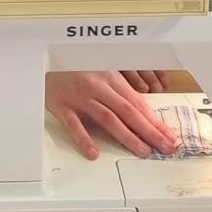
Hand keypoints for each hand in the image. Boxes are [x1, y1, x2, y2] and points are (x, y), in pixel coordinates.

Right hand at [45, 71, 177, 159]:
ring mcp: (79, 97)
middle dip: (149, 131)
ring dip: (127, 137)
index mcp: (110, 77)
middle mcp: (97, 86)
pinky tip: (94, 153)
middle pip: (128, 112)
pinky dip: (84, 139)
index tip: (168, 135)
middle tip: (165, 147)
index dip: (154, 121)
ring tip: (143, 151)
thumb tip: (142, 114)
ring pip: (107, 119)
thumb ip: (118, 90)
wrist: (43, 58)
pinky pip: (74, 125)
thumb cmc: (74, 67)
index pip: (137, 103)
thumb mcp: (99, 72)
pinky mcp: (61, 106)